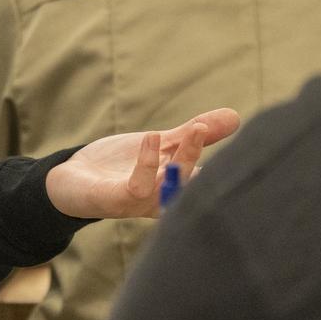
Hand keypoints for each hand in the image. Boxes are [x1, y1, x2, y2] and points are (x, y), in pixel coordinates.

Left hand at [45, 108, 240, 219]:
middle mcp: (165, 200)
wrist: (70, 180)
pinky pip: (139, 187)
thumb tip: (236, 116)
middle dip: (209, 158)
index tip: (250, 139)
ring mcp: (141, 203)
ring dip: (186, 158)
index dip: (230, 165)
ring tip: (196, 129)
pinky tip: (152, 137)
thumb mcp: (161, 145)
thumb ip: (195, 134)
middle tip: (216, 129)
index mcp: (179, 188)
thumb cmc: (118, 166)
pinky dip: (149, 163)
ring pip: (173, 186)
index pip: (211, 180)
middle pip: (196, 185)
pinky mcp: (116, 200)